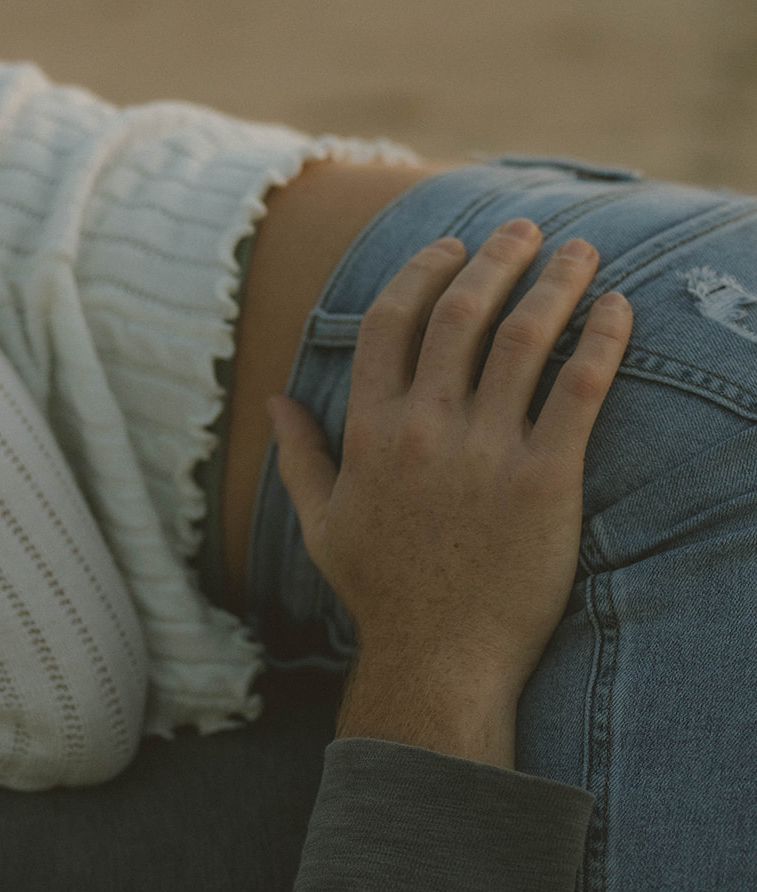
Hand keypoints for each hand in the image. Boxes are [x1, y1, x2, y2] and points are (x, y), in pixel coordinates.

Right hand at [268, 218, 631, 763]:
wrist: (440, 662)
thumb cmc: (382, 595)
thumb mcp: (321, 523)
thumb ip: (297, 454)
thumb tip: (272, 400)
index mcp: (370, 431)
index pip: (392, 321)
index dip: (424, 271)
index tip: (453, 246)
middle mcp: (424, 429)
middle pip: (462, 312)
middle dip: (496, 257)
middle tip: (525, 229)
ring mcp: (485, 452)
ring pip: (524, 337)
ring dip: (556, 282)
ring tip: (582, 252)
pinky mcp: (545, 480)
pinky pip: (579, 390)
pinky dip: (602, 340)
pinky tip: (618, 311)